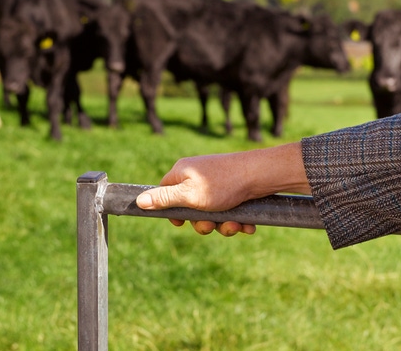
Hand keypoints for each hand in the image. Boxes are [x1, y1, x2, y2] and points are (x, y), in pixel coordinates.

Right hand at [136, 143, 310, 236]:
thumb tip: (138, 201)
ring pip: (212, 212)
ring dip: (224, 225)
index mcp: (182, 173)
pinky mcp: (233, 188)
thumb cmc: (223, 184)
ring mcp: (216, 182)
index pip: (165, 193)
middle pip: (190, 208)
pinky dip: (236, 219)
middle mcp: (197, 176)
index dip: (172, 211)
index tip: (181, 223)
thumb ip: (164, 199)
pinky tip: (247, 224)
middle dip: (204, 223)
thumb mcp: (189, 196)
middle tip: (212, 227)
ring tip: (236, 226)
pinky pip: (228, 210)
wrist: (262, 175)